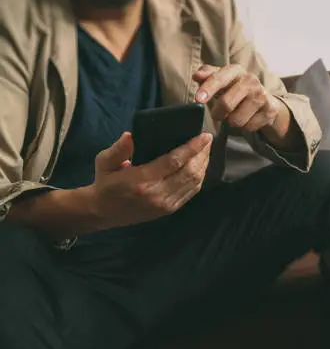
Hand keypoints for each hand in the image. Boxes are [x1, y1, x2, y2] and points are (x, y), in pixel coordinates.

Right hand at [89, 132, 212, 227]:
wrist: (104, 213)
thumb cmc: (106, 184)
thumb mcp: (104, 162)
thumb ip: (118, 149)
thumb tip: (130, 135)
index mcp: (142, 180)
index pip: (174, 161)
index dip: (192, 148)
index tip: (204, 136)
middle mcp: (158, 193)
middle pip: (189, 172)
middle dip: (202, 154)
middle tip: (208, 140)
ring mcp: (166, 204)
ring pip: (194, 182)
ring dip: (203, 165)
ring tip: (206, 150)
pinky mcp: (170, 209)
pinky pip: (191, 192)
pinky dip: (200, 177)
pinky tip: (201, 166)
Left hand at [193, 64, 286, 131]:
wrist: (266, 100)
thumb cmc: (236, 89)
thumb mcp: (222, 80)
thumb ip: (208, 76)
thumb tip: (197, 75)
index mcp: (236, 70)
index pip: (219, 78)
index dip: (208, 89)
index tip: (198, 99)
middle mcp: (251, 80)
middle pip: (226, 104)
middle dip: (218, 113)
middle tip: (218, 115)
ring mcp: (262, 95)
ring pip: (236, 120)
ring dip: (232, 121)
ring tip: (236, 114)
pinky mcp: (270, 110)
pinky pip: (249, 127)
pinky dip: (245, 127)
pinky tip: (249, 118)